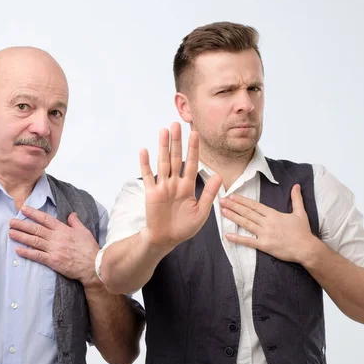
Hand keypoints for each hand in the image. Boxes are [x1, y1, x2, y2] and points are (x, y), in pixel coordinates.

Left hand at [9, 206, 101, 288]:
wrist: (93, 266)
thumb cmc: (90, 249)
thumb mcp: (84, 231)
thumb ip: (75, 222)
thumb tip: (71, 214)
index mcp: (64, 229)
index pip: (46, 219)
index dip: (34, 213)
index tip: (24, 209)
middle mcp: (57, 238)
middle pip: (36, 229)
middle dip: (22, 224)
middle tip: (11, 221)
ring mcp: (54, 250)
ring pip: (34, 241)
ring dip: (21, 236)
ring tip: (11, 232)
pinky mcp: (53, 261)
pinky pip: (37, 256)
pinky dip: (27, 252)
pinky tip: (18, 249)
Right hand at [140, 122, 222, 252]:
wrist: (166, 239)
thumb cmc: (184, 227)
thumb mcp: (201, 212)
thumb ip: (209, 193)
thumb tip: (219, 175)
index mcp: (188, 186)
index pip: (192, 163)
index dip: (193, 148)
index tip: (195, 133)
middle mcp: (175, 183)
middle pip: (176, 158)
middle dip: (177, 142)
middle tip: (176, 124)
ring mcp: (162, 186)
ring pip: (163, 162)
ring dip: (163, 147)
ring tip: (163, 131)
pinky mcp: (151, 192)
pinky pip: (148, 176)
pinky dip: (145, 164)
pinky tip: (144, 150)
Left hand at [219, 184, 317, 263]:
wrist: (306, 248)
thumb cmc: (303, 232)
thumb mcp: (300, 212)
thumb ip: (296, 199)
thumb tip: (296, 185)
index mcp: (273, 214)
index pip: (254, 205)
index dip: (242, 200)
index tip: (232, 196)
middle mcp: (267, 222)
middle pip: (247, 212)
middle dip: (233, 206)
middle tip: (221, 201)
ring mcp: (265, 234)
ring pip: (246, 223)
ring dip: (233, 217)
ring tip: (223, 211)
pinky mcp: (264, 245)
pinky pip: (248, 241)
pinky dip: (237, 238)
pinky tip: (227, 235)